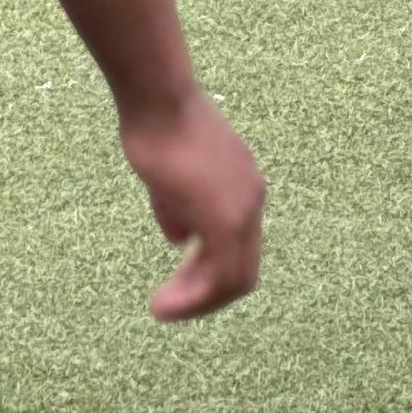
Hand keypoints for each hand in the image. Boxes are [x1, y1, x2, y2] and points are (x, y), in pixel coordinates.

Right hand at [119, 91, 266, 321]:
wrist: (159, 102)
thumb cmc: (159, 130)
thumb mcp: (171, 179)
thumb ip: (180, 210)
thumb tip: (182, 238)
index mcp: (243, 188)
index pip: (238, 248)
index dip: (208, 275)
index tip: (177, 286)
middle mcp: (252, 199)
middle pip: (242, 269)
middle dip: (204, 295)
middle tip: (168, 306)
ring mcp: (244, 207)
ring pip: (234, 277)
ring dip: (198, 300)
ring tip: (163, 310)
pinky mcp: (227, 216)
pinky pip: (221, 273)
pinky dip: (195, 296)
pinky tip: (166, 302)